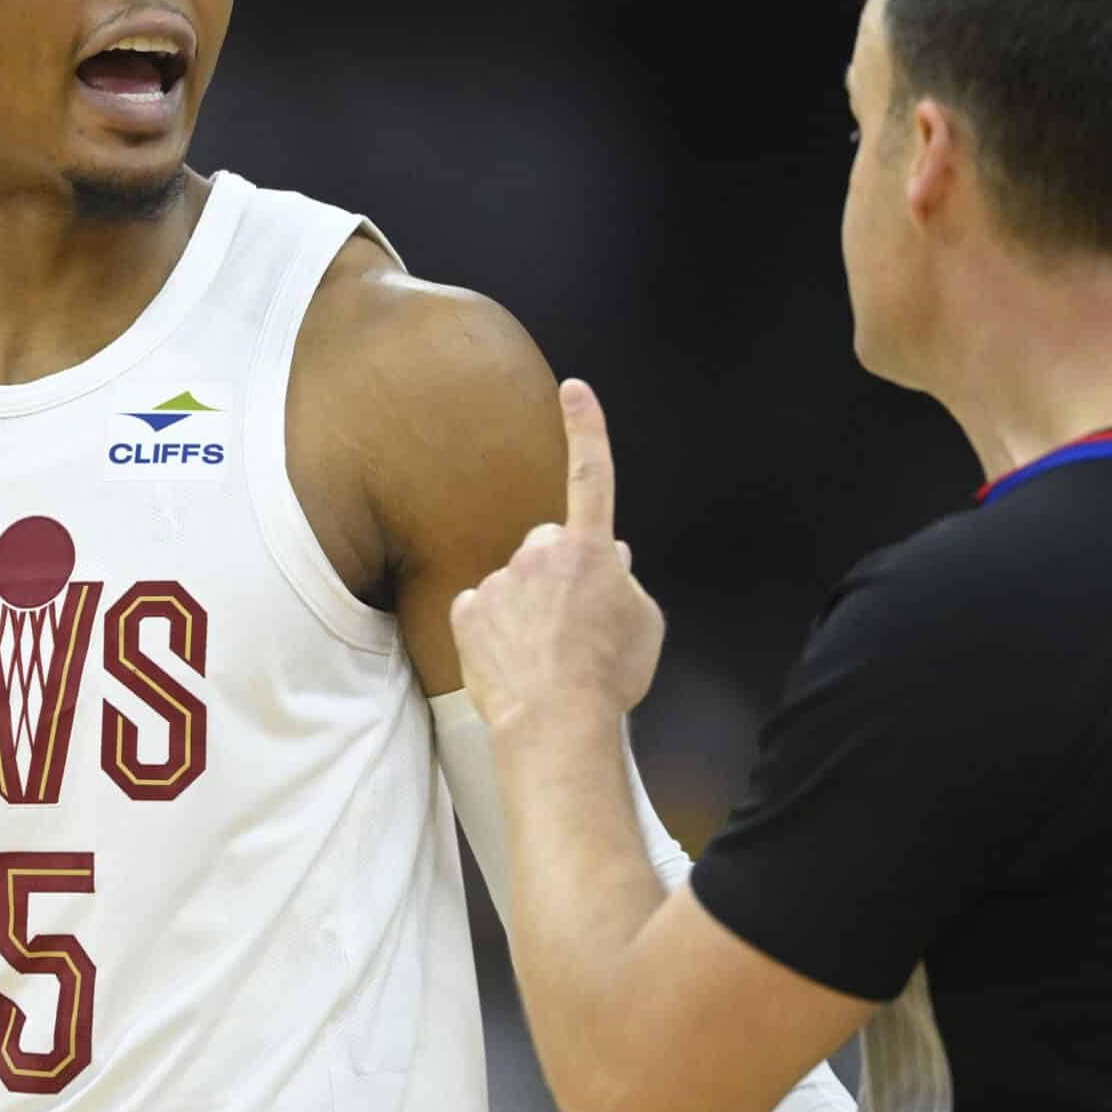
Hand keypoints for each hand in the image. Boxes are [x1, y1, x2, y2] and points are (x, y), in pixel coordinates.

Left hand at [449, 379, 664, 723]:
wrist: (555, 721)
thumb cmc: (609, 675)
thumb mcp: (644, 624)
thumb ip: (627, 583)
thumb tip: (612, 559)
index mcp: (590, 548)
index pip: (591, 474)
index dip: (586, 428)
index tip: (573, 390)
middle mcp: (540, 552)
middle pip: (547, 544)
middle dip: (556, 570)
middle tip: (571, 621)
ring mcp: (499, 579)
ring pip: (515, 581)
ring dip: (527, 606)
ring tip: (544, 654)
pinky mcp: (467, 610)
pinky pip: (484, 610)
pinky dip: (495, 630)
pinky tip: (513, 660)